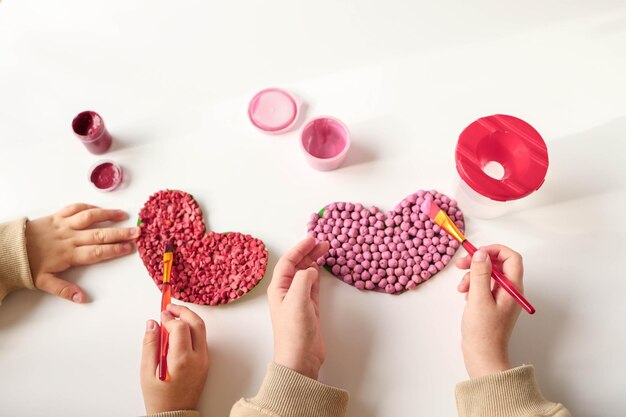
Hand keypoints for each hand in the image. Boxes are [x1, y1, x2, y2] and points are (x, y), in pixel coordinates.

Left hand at [25, 203, 138, 302]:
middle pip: (99, 234)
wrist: (7, 249)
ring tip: (124, 215)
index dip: (114, 250)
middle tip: (137, 232)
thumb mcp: (44, 282)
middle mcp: (69, 238)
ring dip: (108, 215)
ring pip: (90, 217)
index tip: (129, 248)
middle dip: (120, 233)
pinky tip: (100, 209)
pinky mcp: (56, 216)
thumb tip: (83, 299)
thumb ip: (65, 290)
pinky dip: (89, 207)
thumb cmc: (27, 265)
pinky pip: (75, 208)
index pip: (97, 252)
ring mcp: (63, 225)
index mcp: (68, 255)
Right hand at [141, 304, 208, 413]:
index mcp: (182, 360)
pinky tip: (179, 330)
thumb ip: (150, 345)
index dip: (169, 318)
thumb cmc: (159, 397)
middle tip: (170, 307)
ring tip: (174, 316)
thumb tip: (152, 323)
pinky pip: (201, 339)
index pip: (180, 327)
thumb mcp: (147, 372)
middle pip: (197, 323)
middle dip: (184, 311)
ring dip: (189, 319)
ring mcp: (204, 360)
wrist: (175, 415)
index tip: (160, 316)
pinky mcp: (205, 362)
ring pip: (202, 330)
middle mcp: (197, 358)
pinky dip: (192, 330)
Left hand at [268, 237, 329, 379]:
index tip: (312, 239)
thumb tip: (310, 269)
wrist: (300, 358)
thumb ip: (303, 279)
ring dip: (313, 261)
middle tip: (323, 242)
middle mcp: (286, 292)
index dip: (299, 249)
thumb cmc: (294, 332)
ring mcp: (298, 300)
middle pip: (296, 265)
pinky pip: (312, 285)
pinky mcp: (309, 308)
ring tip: (324, 250)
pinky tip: (320, 268)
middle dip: (308, 252)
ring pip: (305, 274)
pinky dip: (317, 275)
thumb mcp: (297, 300)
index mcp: (278, 289)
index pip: (288, 261)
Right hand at [455, 245, 523, 377]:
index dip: (494, 250)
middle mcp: (510, 291)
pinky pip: (484, 287)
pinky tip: (465, 296)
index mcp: (513, 288)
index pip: (511, 257)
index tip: (476, 253)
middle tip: (461, 264)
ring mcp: (502, 298)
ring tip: (461, 288)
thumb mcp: (479, 298)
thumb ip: (481, 273)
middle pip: (498, 265)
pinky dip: (473, 286)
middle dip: (479, 262)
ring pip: (489, 275)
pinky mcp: (493, 305)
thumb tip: (481, 254)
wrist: (483, 356)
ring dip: (473, 276)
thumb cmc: (483, 331)